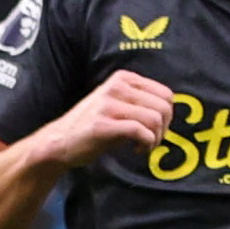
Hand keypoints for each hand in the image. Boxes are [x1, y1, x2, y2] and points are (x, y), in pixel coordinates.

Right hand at [26, 71, 176, 170]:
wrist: (60, 141)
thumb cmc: (92, 125)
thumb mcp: (117, 103)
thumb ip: (140, 101)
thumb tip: (170, 111)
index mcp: (122, 78)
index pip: (166, 93)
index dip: (167, 116)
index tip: (155, 129)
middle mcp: (116, 86)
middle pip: (164, 107)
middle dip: (164, 129)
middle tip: (151, 140)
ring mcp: (108, 104)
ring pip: (154, 119)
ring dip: (155, 138)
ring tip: (143, 146)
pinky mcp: (103, 124)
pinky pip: (141, 132)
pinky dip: (146, 144)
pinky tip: (136, 150)